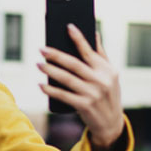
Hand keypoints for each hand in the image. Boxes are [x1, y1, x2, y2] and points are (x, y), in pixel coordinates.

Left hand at [37, 24, 124, 150]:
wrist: (111, 124)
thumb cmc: (108, 94)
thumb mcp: (110, 75)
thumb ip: (101, 54)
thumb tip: (94, 32)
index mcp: (107, 70)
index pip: (89, 51)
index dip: (79, 38)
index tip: (68, 26)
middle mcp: (100, 81)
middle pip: (74, 64)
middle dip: (56, 55)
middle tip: (42, 49)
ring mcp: (92, 94)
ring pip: (66, 79)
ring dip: (50, 71)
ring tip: (39, 64)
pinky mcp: (84, 106)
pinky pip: (63, 95)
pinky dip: (51, 90)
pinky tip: (41, 85)